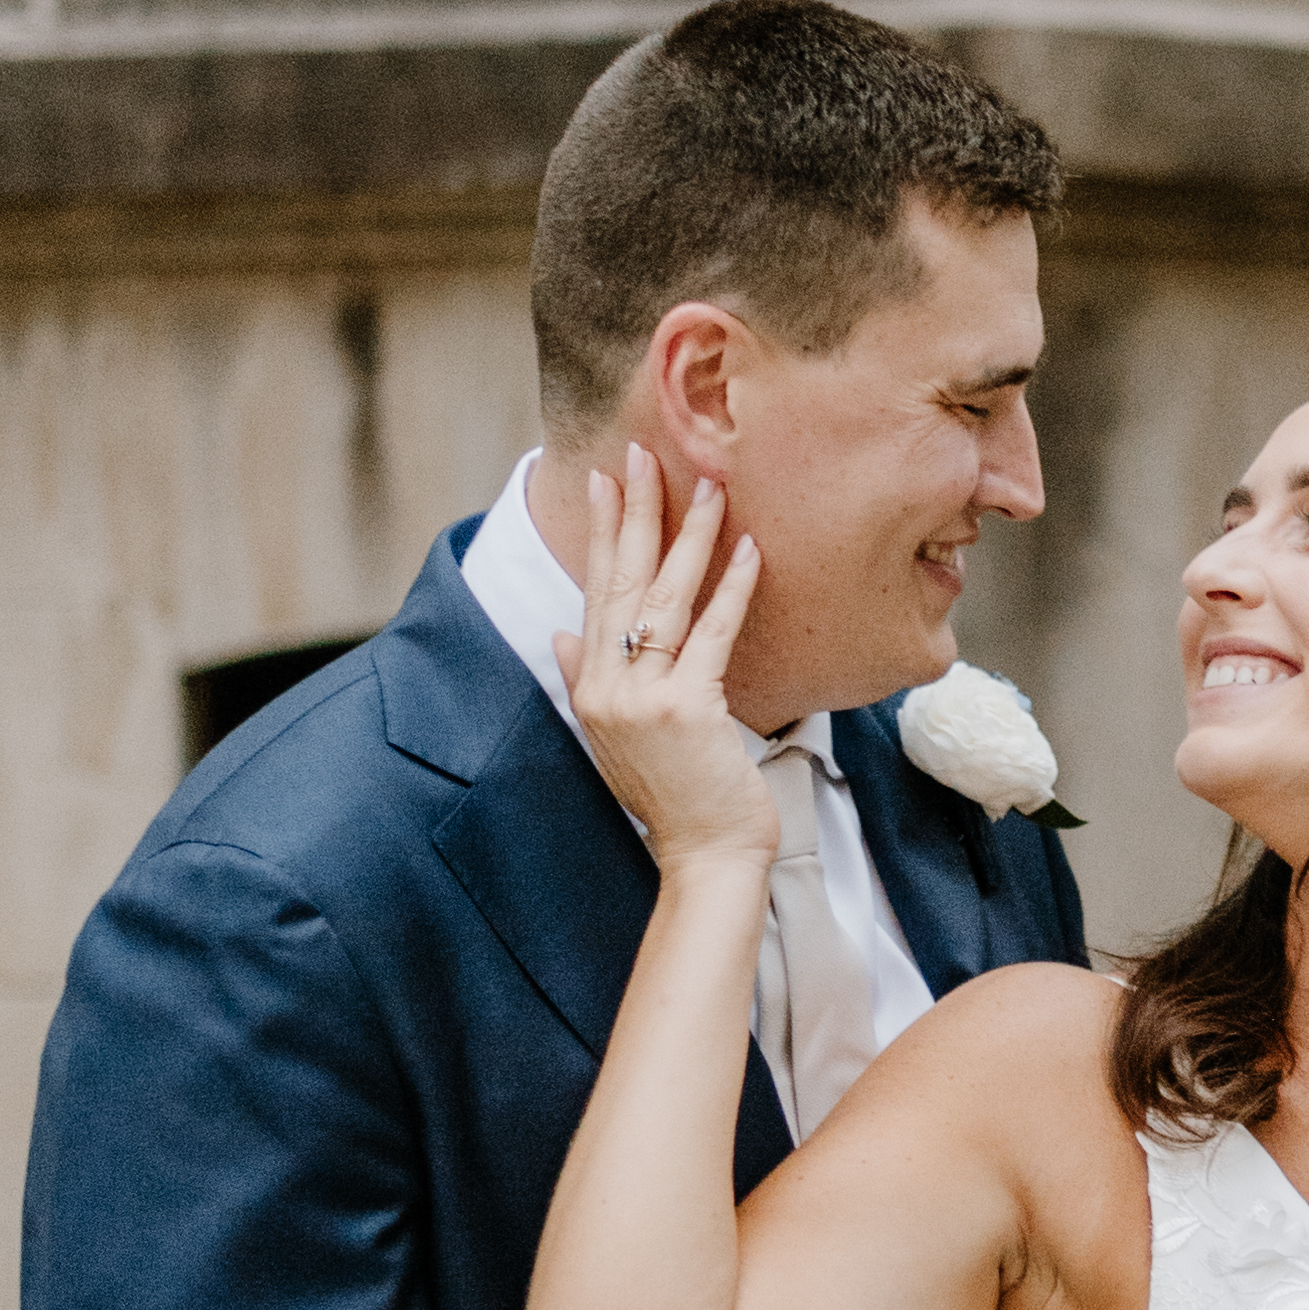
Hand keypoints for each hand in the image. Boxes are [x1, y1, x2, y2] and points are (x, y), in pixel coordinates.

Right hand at [561, 450, 778, 866]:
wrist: (703, 854)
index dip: (602, 534)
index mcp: (591, 687)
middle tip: (647, 454)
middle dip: (636, 513)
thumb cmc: (672, 796)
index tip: (607, 479)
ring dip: (690, 537)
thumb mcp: (613, 737)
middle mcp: (607, 687)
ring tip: (710, 486)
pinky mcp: (687, 709)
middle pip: (623, 583)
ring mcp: (642, 698)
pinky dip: (732, 590)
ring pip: (666, 600)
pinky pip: (711, 635)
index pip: (595, 593)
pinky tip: (750, 550)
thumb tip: (558, 633)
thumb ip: (582, 681)